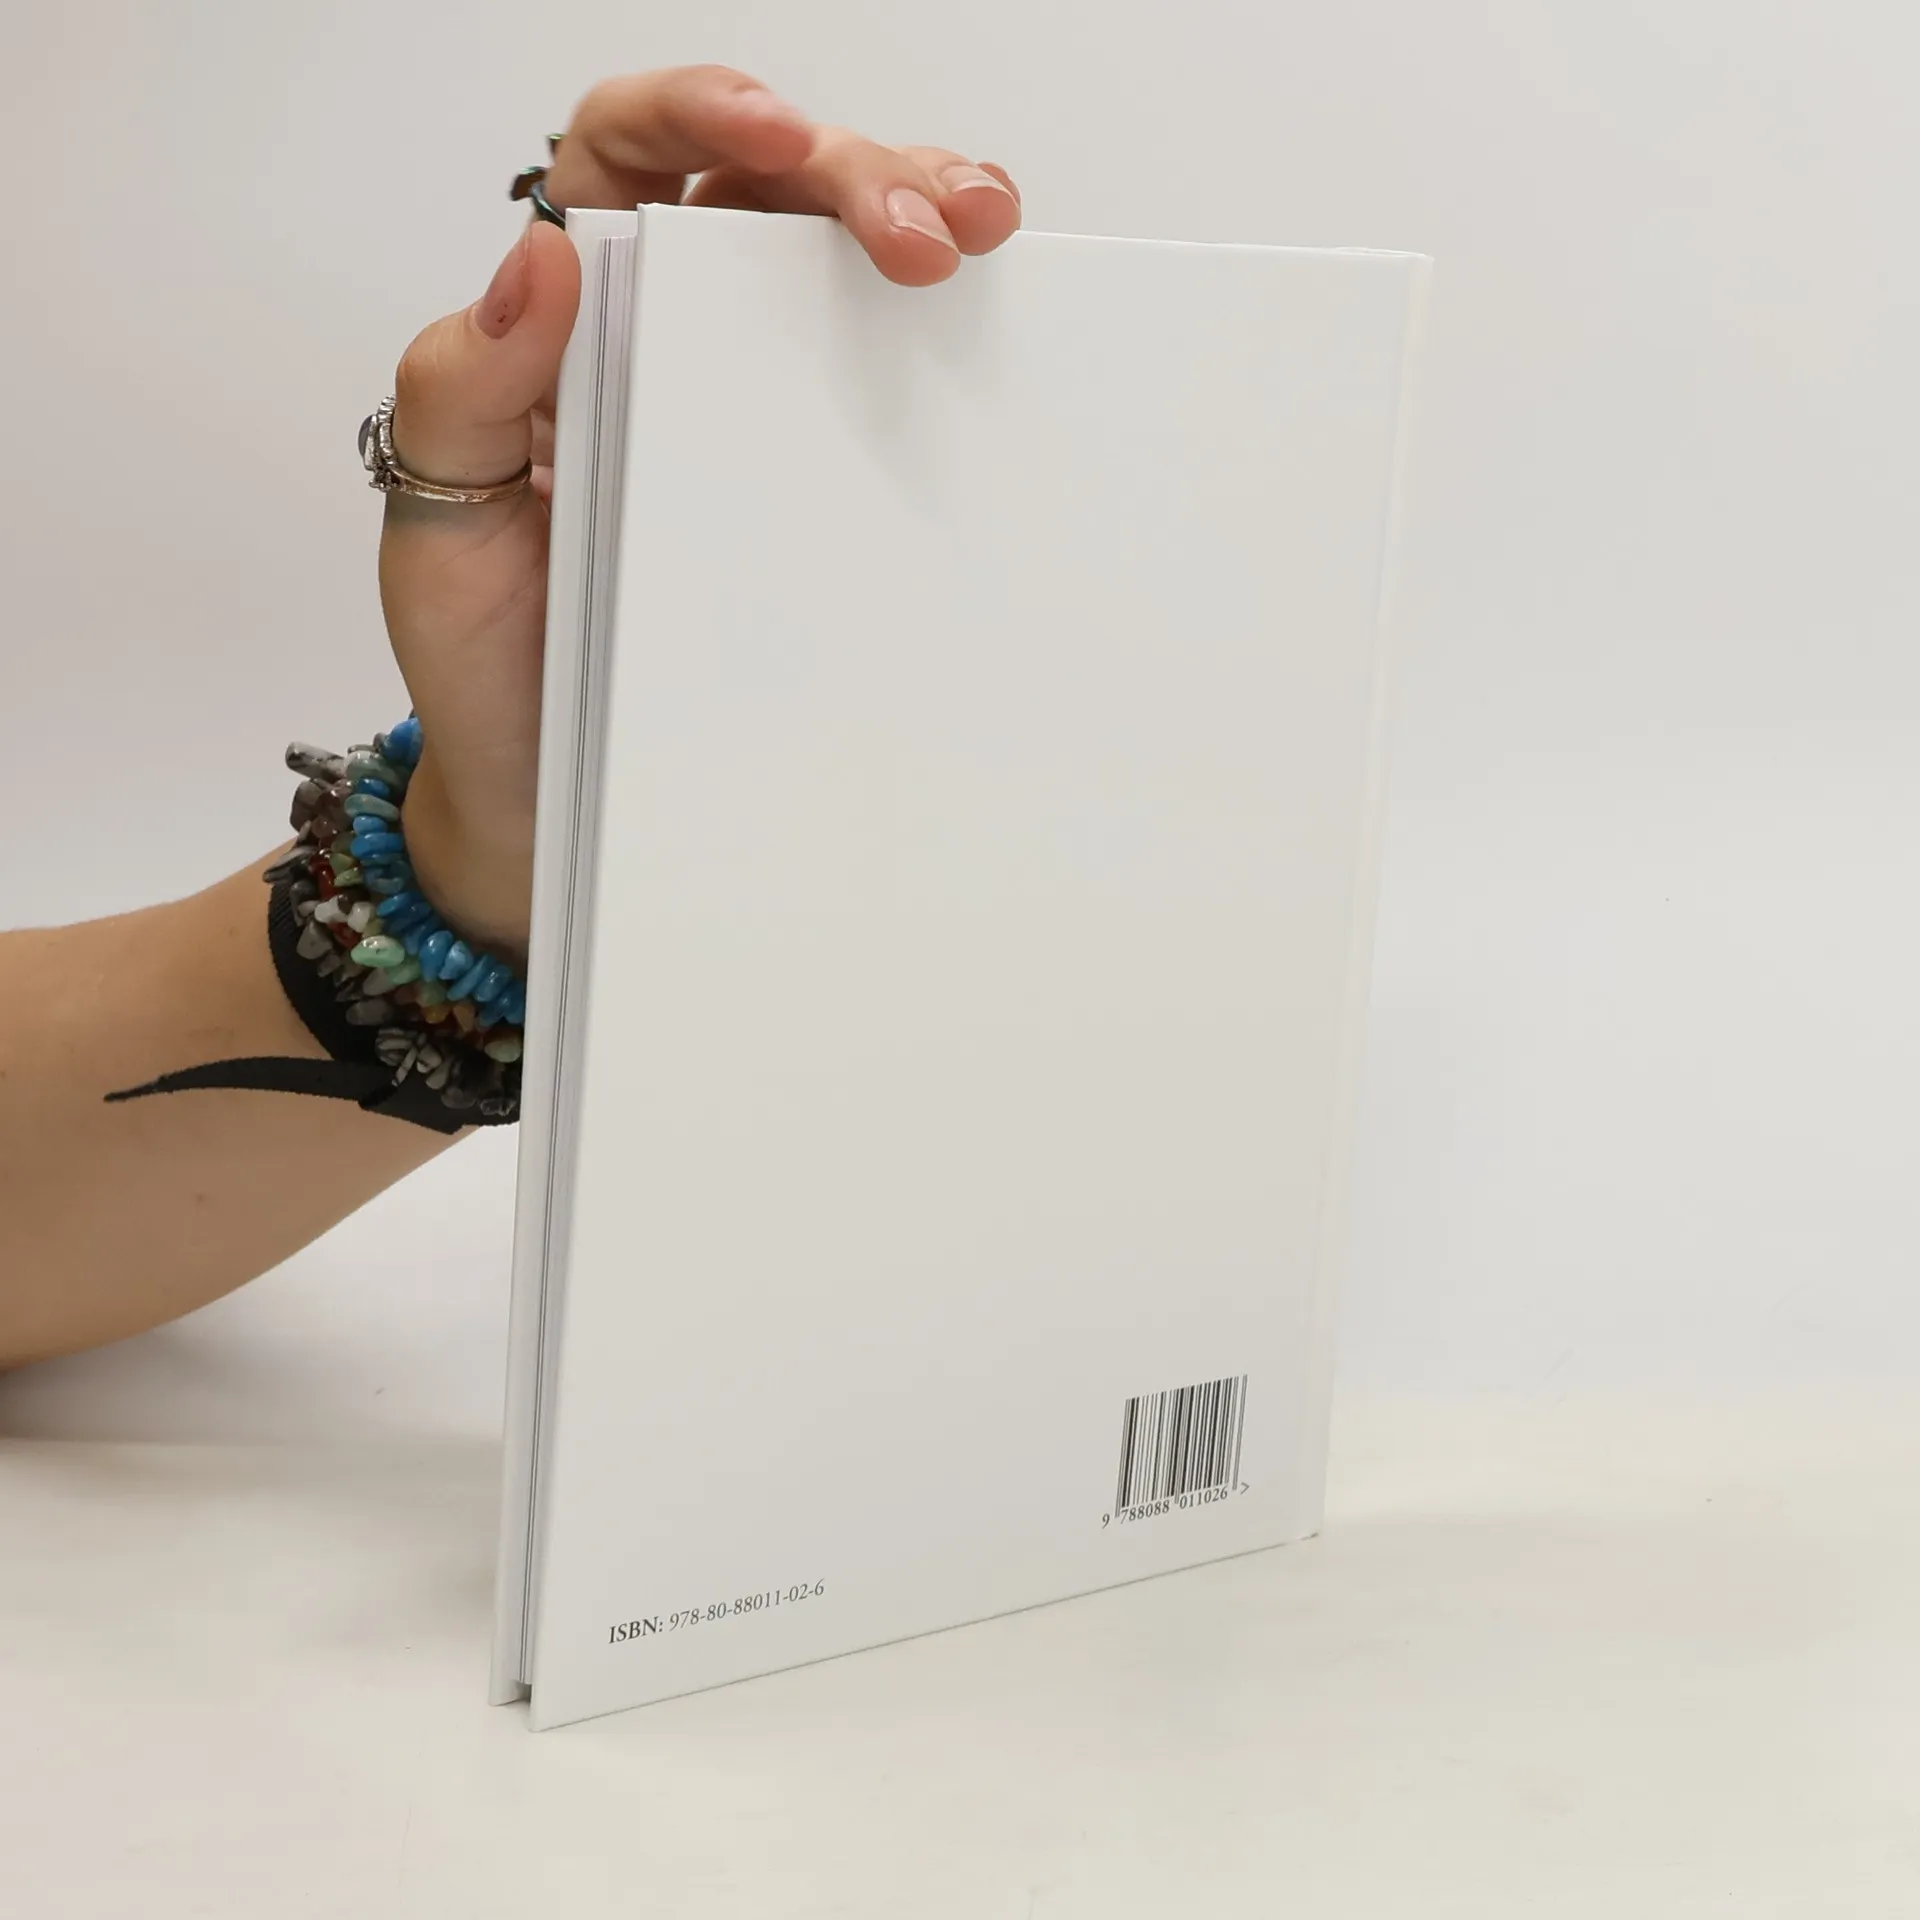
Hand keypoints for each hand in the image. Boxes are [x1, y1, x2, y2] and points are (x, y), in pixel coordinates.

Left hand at [376, 66, 1021, 961]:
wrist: (544, 800)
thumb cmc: (486, 663)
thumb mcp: (440, 525)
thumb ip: (461, 390)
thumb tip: (539, 257)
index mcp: (561, 321)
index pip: (623, 153)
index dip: (698, 109)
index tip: (774, 132)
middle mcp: (657, 338)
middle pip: (764, 188)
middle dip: (855, 174)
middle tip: (929, 229)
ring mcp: (739, 405)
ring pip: (833, 264)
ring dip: (920, 216)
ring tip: (983, 232)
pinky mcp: (804, 484)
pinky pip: (873, 381)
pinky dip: (939, 335)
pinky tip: (987, 319)